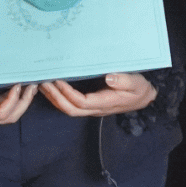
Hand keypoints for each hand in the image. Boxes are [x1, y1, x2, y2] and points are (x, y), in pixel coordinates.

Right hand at [0, 84, 35, 126]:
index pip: (2, 113)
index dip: (13, 100)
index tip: (17, 85)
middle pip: (11, 116)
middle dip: (24, 102)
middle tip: (32, 85)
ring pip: (9, 112)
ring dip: (21, 100)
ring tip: (29, 85)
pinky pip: (1, 105)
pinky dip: (12, 97)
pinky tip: (15, 86)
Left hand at [39, 71, 156, 116]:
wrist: (143, 96)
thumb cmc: (139, 88)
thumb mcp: (136, 82)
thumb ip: (124, 80)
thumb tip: (109, 78)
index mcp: (105, 103)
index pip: (82, 102)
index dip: (68, 93)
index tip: (58, 80)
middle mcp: (96, 108)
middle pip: (71, 109)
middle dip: (55, 97)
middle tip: (42, 83)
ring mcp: (92, 108)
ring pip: (68, 109)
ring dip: (54, 98)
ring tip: (42, 84)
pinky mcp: (90, 104)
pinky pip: (71, 104)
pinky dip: (59, 97)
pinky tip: (51, 87)